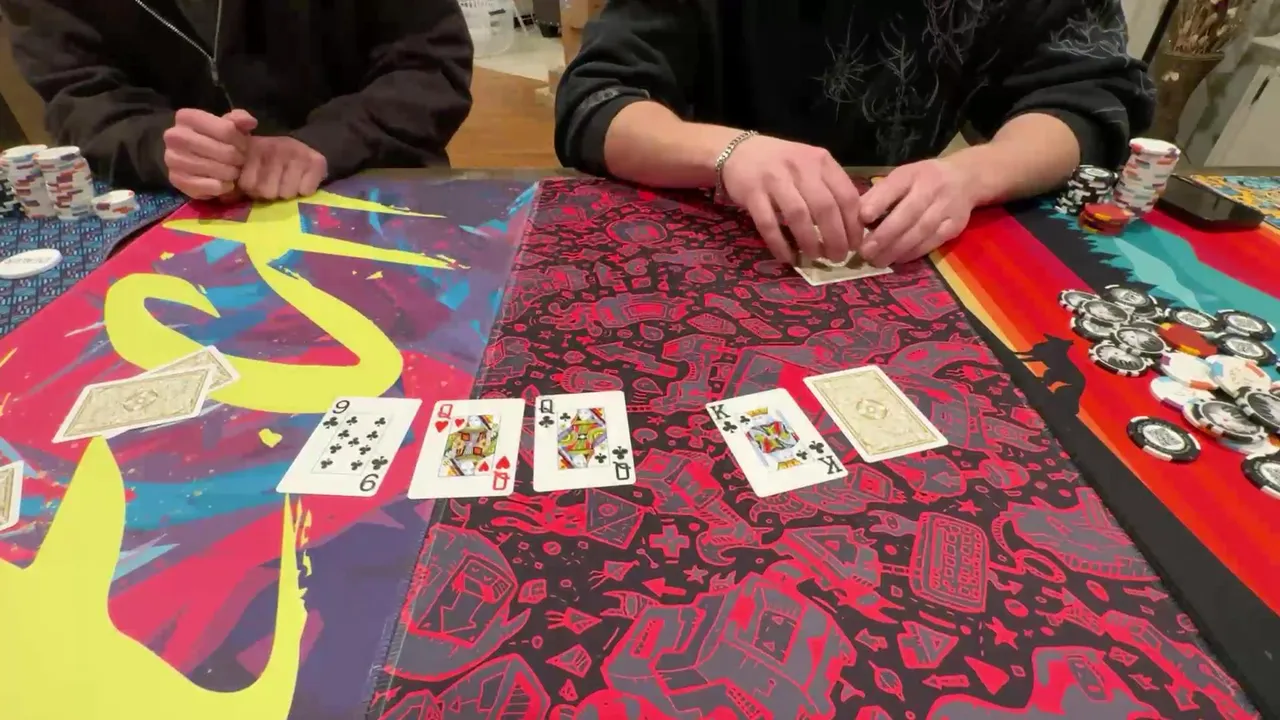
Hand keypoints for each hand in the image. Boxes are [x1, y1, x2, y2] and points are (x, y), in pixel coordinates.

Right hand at [163, 109, 255, 198]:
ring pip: (217, 169)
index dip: (241, 140)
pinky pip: (211, 186)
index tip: (243, 146)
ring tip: (232, 170)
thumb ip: (240, 119)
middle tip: (239, 161)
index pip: (227, 130)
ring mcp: (172, 159)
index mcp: (186, 117)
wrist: (197, 161)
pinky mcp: (176, 180)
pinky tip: (224, 183)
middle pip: (224, 151)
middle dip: (238, 158)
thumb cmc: (216, 140)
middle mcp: (174, 136)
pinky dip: (223, 187)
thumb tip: (250, 122)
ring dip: (231, 172)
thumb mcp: (228, 125)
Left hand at [237, 136, 326, 200]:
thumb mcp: (247, 163)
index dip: (251, 190)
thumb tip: (225, 197)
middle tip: (273, 185)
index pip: (247, 184)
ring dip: (287, 193)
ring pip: (286, 193)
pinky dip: (304, 190)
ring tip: (286, 184)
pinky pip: (305, 190)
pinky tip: (301, 182)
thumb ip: (233, 179)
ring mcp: (296, 153)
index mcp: (253, 147)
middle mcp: (274, 147)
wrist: (303, 147)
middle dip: (270, 193)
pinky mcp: (316, 161)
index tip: (255, 184)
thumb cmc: (269, 161)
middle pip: (267, 192)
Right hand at [721, 135, 861, 263]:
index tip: (855, 245)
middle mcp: (800, 167)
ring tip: (815, 257)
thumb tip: (851, 226)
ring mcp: (774, 179)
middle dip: (835, 238)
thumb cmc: (782, 164)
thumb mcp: (810, 166)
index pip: (847, 195)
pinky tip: (788, 257)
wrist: (738, 151)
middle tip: (837, 257)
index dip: (854, 225)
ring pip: (799, 216)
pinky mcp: (752, 193)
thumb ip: (829, 187)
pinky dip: (780, 244)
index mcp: (821, 161)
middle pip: (825, 208)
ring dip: (810, 242)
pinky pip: (768, 224)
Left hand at [858, 158, 976, 266]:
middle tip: (865, 252)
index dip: (878, 202)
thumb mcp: (901, 178)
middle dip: (884, 235)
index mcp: (911, 174)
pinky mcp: (955, 225)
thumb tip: (852, 218)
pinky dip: (913, 253)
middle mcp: (931, 188)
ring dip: (897, 249)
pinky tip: (897, 260)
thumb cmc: (922, 180)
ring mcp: (946, 207)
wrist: (966, 178)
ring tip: (877, 261)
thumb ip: (878, 195)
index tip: (862, 218)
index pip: (893, 187)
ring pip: (920, 231)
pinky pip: (932, 242)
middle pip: (907, 213)